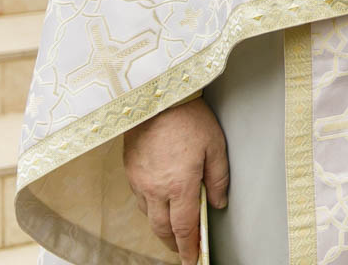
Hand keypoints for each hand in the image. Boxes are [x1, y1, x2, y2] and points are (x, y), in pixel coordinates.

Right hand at [122, 97, 228, 264]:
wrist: (155, 98)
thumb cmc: (189, 119)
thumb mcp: (215, 146)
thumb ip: (218, 178)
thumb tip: (218, 203)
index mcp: (180, 185)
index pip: (184, 227)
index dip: (188, 248)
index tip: (192, 260)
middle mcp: (156, 189)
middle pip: (162, 228)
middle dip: (173, 244)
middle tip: (182, 251)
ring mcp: (139, 182)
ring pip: (148, 215)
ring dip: (160, 226)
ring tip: (172, 230)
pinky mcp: (130, 171)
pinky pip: (139, 198)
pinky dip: (150, 207)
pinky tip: (158, 203)